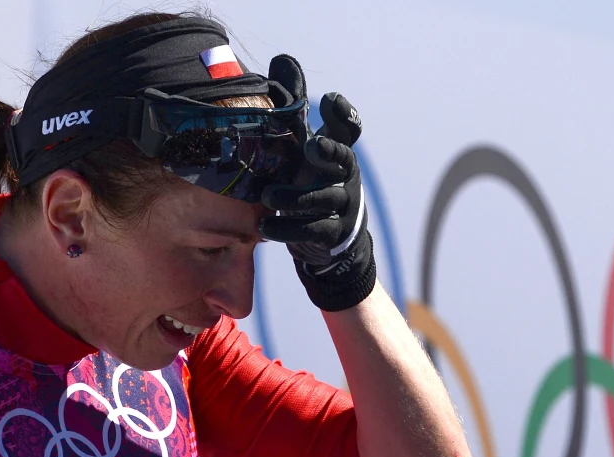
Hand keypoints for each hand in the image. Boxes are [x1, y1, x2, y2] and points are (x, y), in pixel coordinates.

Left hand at [259, 63, 375, 311]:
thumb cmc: (312, 180)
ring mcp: (341, 205)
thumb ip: (295, 111)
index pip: (349, 129)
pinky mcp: (332, 234)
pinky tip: (264, 226)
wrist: (332, 239)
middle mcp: (345, 176)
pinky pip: (311, 230)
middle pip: (342, 161)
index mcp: (337, 151)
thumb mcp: (303, 146)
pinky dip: (287, 228)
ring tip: (269, 196)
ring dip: (295, 197)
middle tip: (311, 146)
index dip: (344, 116)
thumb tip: (282, 59)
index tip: (330, 101)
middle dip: (329, 152)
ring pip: (322, 199)